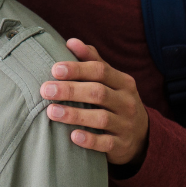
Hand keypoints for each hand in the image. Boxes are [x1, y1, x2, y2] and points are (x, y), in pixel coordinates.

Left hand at [42, 38, 149, 164]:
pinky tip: (72, 136)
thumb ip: (92, 61)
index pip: (100, 71)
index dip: (77, 69)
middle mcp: (127, 102)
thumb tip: (71, 41)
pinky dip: (90, 140)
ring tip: (51, 111)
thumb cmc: (116, 100)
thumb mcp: (111, 80)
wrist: (140, 136)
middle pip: (98, 93)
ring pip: (101, 118)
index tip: (54, 69)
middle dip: (70, 90)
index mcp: (123, 82)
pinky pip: (106, 143)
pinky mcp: (121, 145)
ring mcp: (126, 125)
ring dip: (74, 114)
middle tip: (45, 90)